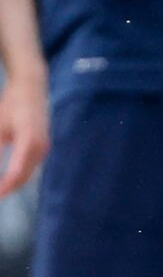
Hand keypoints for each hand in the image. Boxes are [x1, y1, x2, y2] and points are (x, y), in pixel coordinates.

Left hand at [0, 61, 48, 198]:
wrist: (32, 88)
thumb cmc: (11, 104)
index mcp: (29, 142)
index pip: (16, 172)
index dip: (4, 186)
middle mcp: (40, 148)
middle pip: (23, 177)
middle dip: (7, 188)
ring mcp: (43, 148)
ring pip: (27, 174)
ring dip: (12, 184)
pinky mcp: (42, 147)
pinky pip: (29, 167)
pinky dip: (18, 175)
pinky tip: (6, 179)